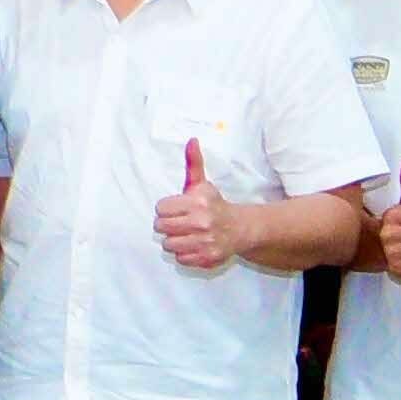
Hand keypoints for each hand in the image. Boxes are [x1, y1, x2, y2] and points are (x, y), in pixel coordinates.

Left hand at [154, 138, 233, 272]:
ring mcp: (204, 242)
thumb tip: (191, 141)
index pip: (160, 208)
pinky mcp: (206, 258)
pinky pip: (180, 258)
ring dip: (174, 240)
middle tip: (179, 223)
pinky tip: (193, 244)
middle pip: (161, 227)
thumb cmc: (214, 205)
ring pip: (168, 244)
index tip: (175, 209)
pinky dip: (184, 254)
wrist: (240, 229)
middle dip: (167, 225)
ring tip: (185, 234)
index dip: (166, 209)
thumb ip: (193, 163)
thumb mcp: (202, 185)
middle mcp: (201, 222)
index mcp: (198, 202)